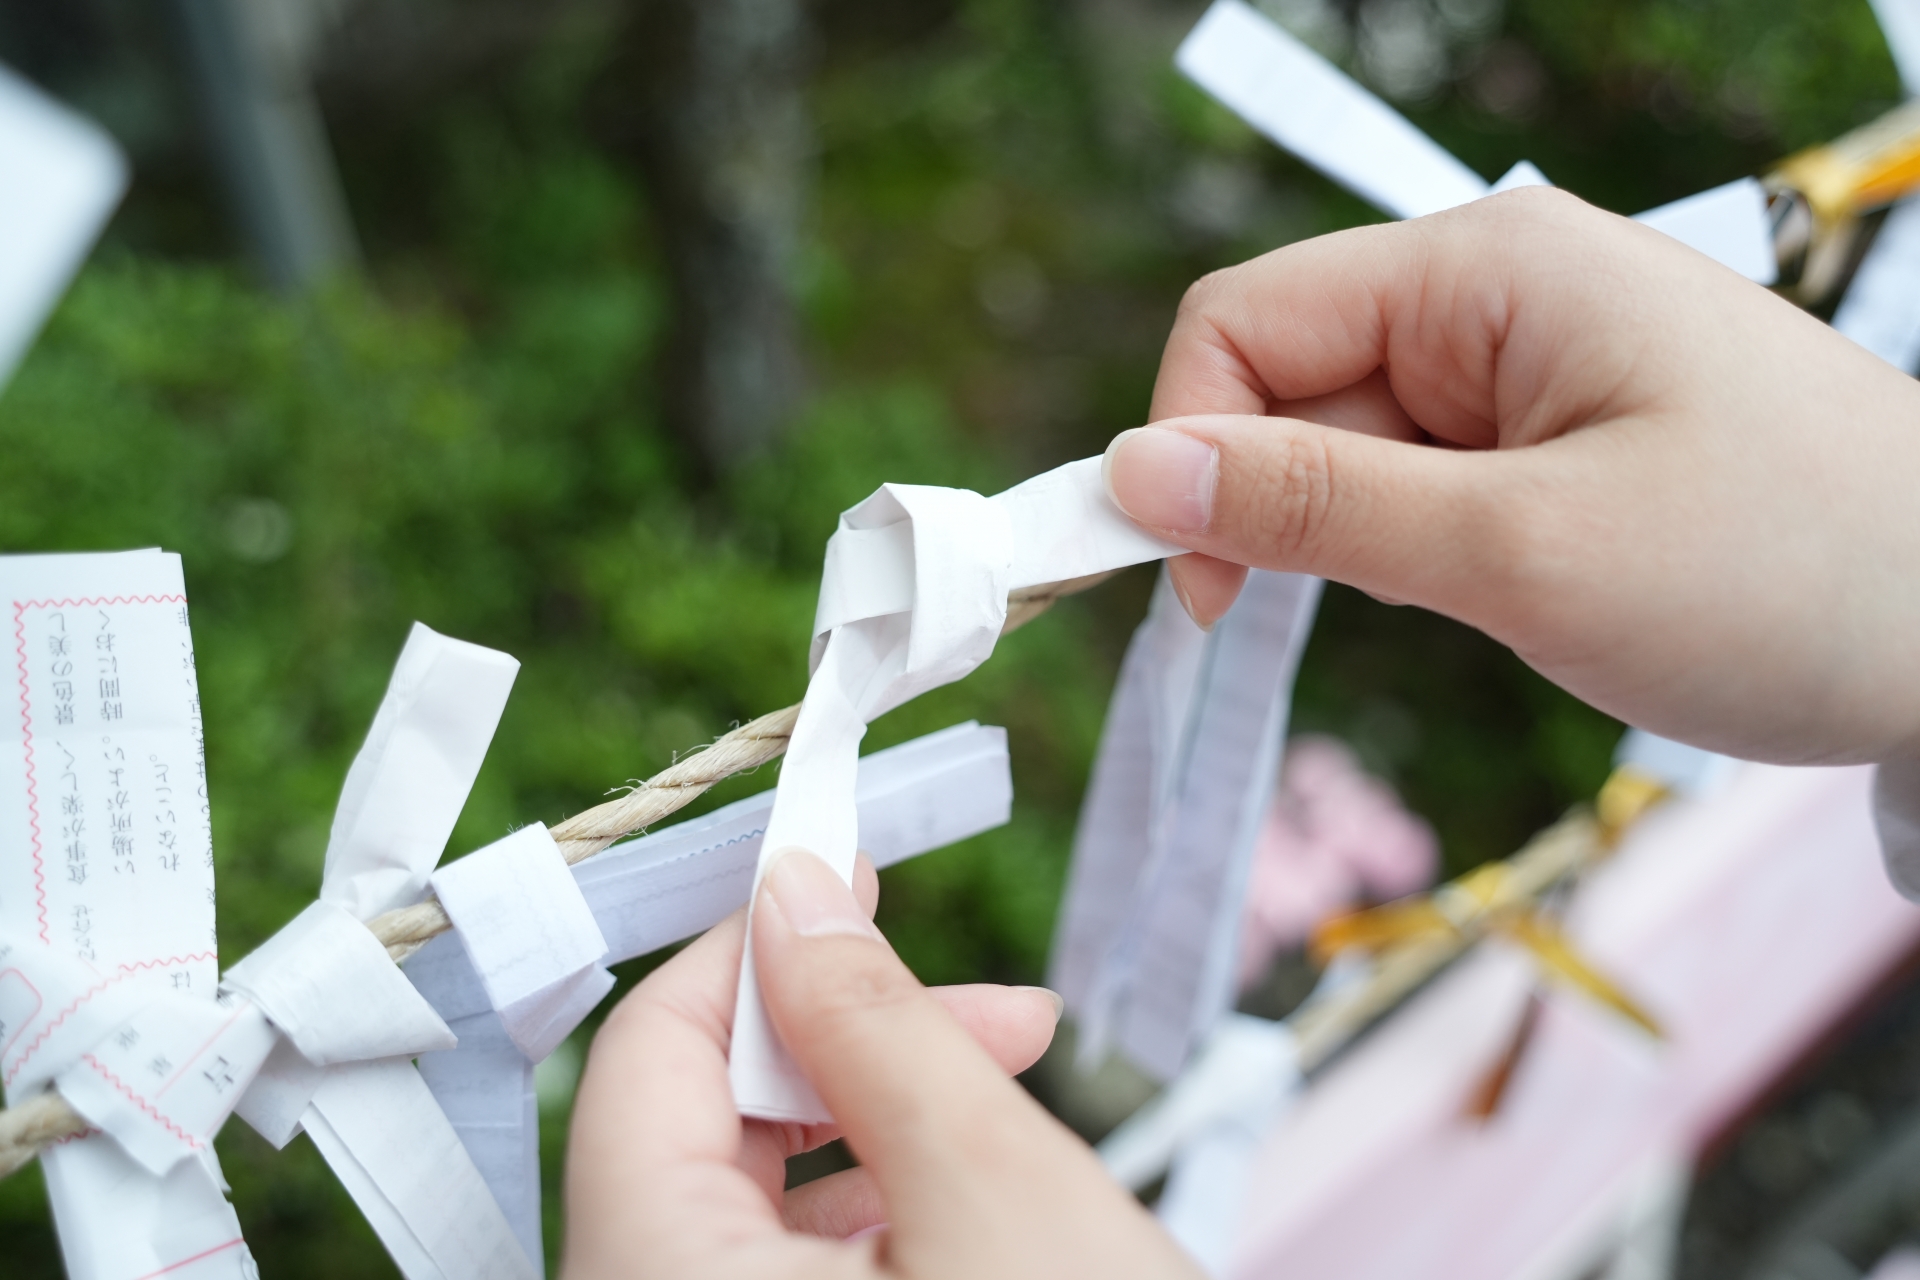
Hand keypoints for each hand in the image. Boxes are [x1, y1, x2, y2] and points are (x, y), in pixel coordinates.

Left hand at [562, 848, 1199, 1278]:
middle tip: (994, 1008)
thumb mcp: (994, 1190)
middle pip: (697, 1130)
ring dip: (881, 1116)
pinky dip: (884, 1208)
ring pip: (752, 1199)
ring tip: (1019, 1086)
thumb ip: (875, 1024)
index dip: (750, 949)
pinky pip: (789, 1272)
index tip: (850, 865)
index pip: (646, 1064)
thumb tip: (794, 886)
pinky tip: (988, 1185)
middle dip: (846, 1039)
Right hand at [1105, 187, 1919, 764]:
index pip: (1246, 321)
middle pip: (1290, 380)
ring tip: (1462, 602)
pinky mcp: (1555, 439)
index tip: (1189, 582)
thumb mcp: (1520, 551)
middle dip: (1265, 500)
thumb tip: (1132, 468)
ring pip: (1351, 443)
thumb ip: (1316, 506)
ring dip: (1348, 534)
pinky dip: (1408, 547)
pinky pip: (1421, 480)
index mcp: (1485, 271)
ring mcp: (1530, 368)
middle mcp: (1497, 297)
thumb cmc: (1780, 575)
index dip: (1185, 441)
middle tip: (1282, 623)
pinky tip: (1480, 594)